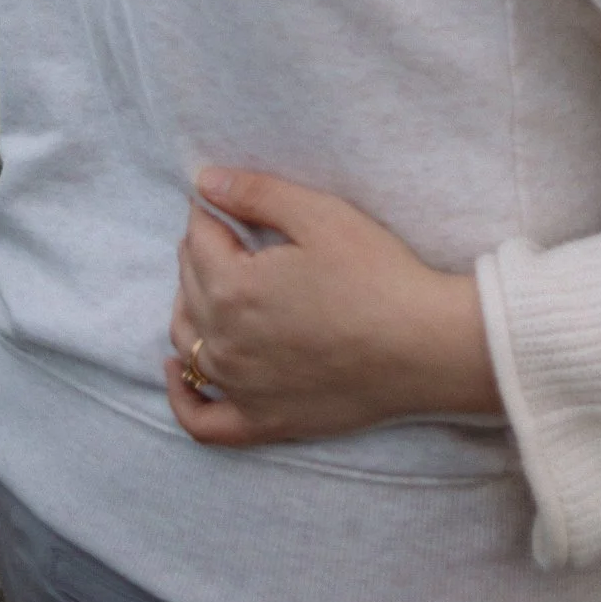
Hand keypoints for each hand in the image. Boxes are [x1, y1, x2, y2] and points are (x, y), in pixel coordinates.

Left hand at [164, 167, 500, 449]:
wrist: (422, 346)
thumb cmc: (377, 274)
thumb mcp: (320, 216)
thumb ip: (256, 193)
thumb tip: (203, 180)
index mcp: (233, 288)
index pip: (198, 240)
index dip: (208, 211)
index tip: (218, 198)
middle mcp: (224, 342)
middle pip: (188, 288)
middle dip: (198, 253)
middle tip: (221, 231)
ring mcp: (239, 387)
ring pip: (187, 344)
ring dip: (187, 307)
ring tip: (204, 283)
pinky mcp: (261, 421)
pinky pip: (200, 420)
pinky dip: (181, 396)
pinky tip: (178, 371)